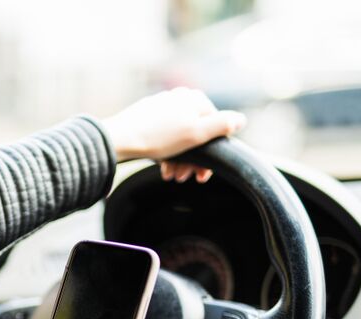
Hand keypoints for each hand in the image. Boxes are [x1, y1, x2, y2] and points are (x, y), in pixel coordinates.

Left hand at [102, 88, 246, 183]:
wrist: (119, 139)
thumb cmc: (159, 138)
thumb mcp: (196, 133)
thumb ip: (221, 126)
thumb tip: (241, 120)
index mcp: (195, 99)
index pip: (214, 128)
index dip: (211, 154)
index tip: (202, 176)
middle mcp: (180, 98)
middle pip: (195, 134)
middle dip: (192, 160)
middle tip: (184, 178)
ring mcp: (162, 106)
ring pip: (179, 137)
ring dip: (179, 159)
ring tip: (171, 176)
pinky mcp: (147, 116)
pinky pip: (163, 136)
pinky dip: (166, 152)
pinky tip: (161, 167)